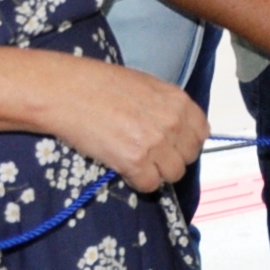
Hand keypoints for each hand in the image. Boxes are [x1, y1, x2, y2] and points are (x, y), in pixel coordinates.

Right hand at [45, 55, 209, 193]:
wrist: (67, 92)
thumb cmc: (101, 84)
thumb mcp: (146, 85)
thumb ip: (167, 106)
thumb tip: (178, 126)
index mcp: (178, 101)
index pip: (202, 133)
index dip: (186, 142)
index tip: (173, 145)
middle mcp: (173, 123)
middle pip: (189, 157)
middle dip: (171, 158)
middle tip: (150, 154)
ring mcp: (156, 143)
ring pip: (173, 174)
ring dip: (157, 172)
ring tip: (136, 161)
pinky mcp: (135, 162)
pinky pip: (150, 184)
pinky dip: (139, 181)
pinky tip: (125, 168)